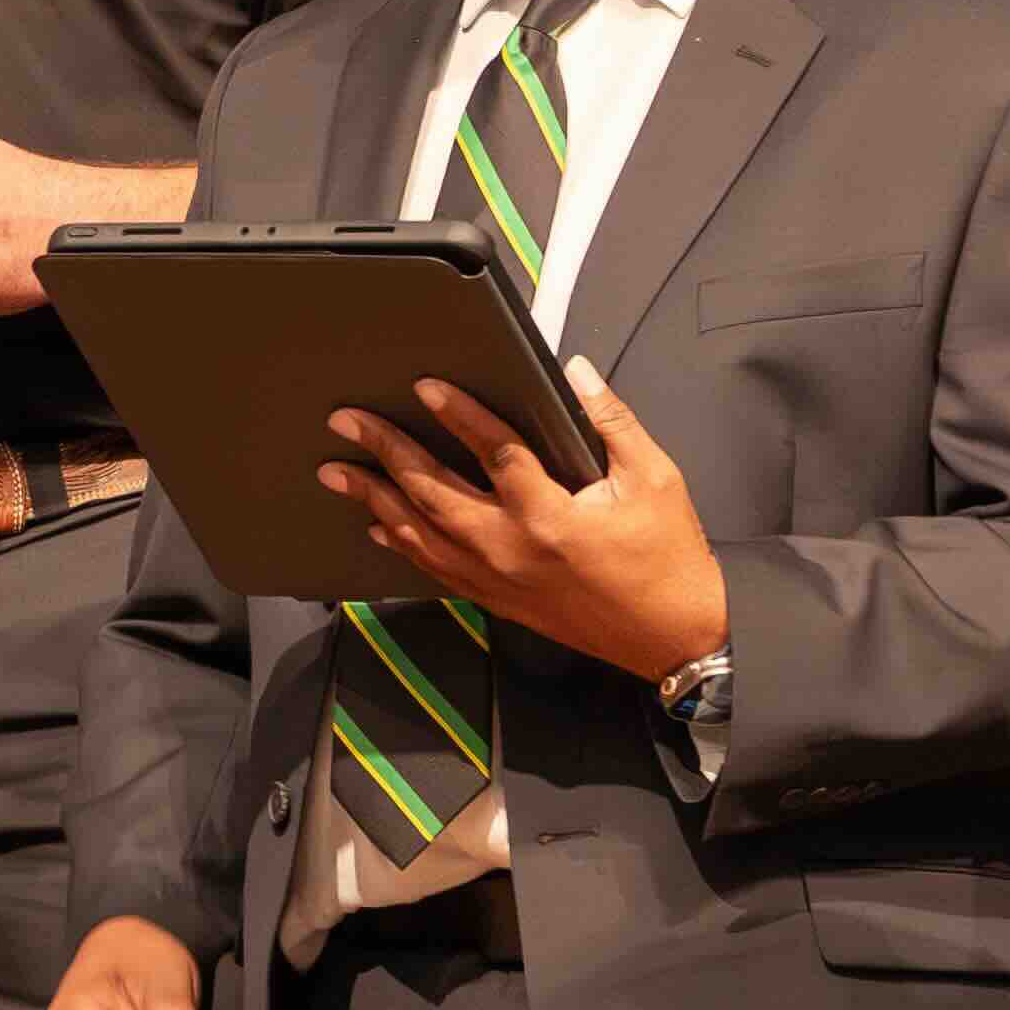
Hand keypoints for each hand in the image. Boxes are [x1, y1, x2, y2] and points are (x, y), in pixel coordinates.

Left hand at [323, 359, 730, 685]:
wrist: (673, 637)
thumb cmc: (667, 559)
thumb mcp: (655, 479)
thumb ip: (611, 423)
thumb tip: (576, 373)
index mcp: (550, 516)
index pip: (493, 452)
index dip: (457, 415)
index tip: (424, 386)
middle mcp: (511, 549)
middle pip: (433, 492)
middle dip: (386, 452)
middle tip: (347, 422)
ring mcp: (497, 580)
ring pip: (420, 535)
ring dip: (375, 499)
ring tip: (337, 471)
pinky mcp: (497, 600)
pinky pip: (435, 569)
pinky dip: (401, 544)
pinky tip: (377, 526)